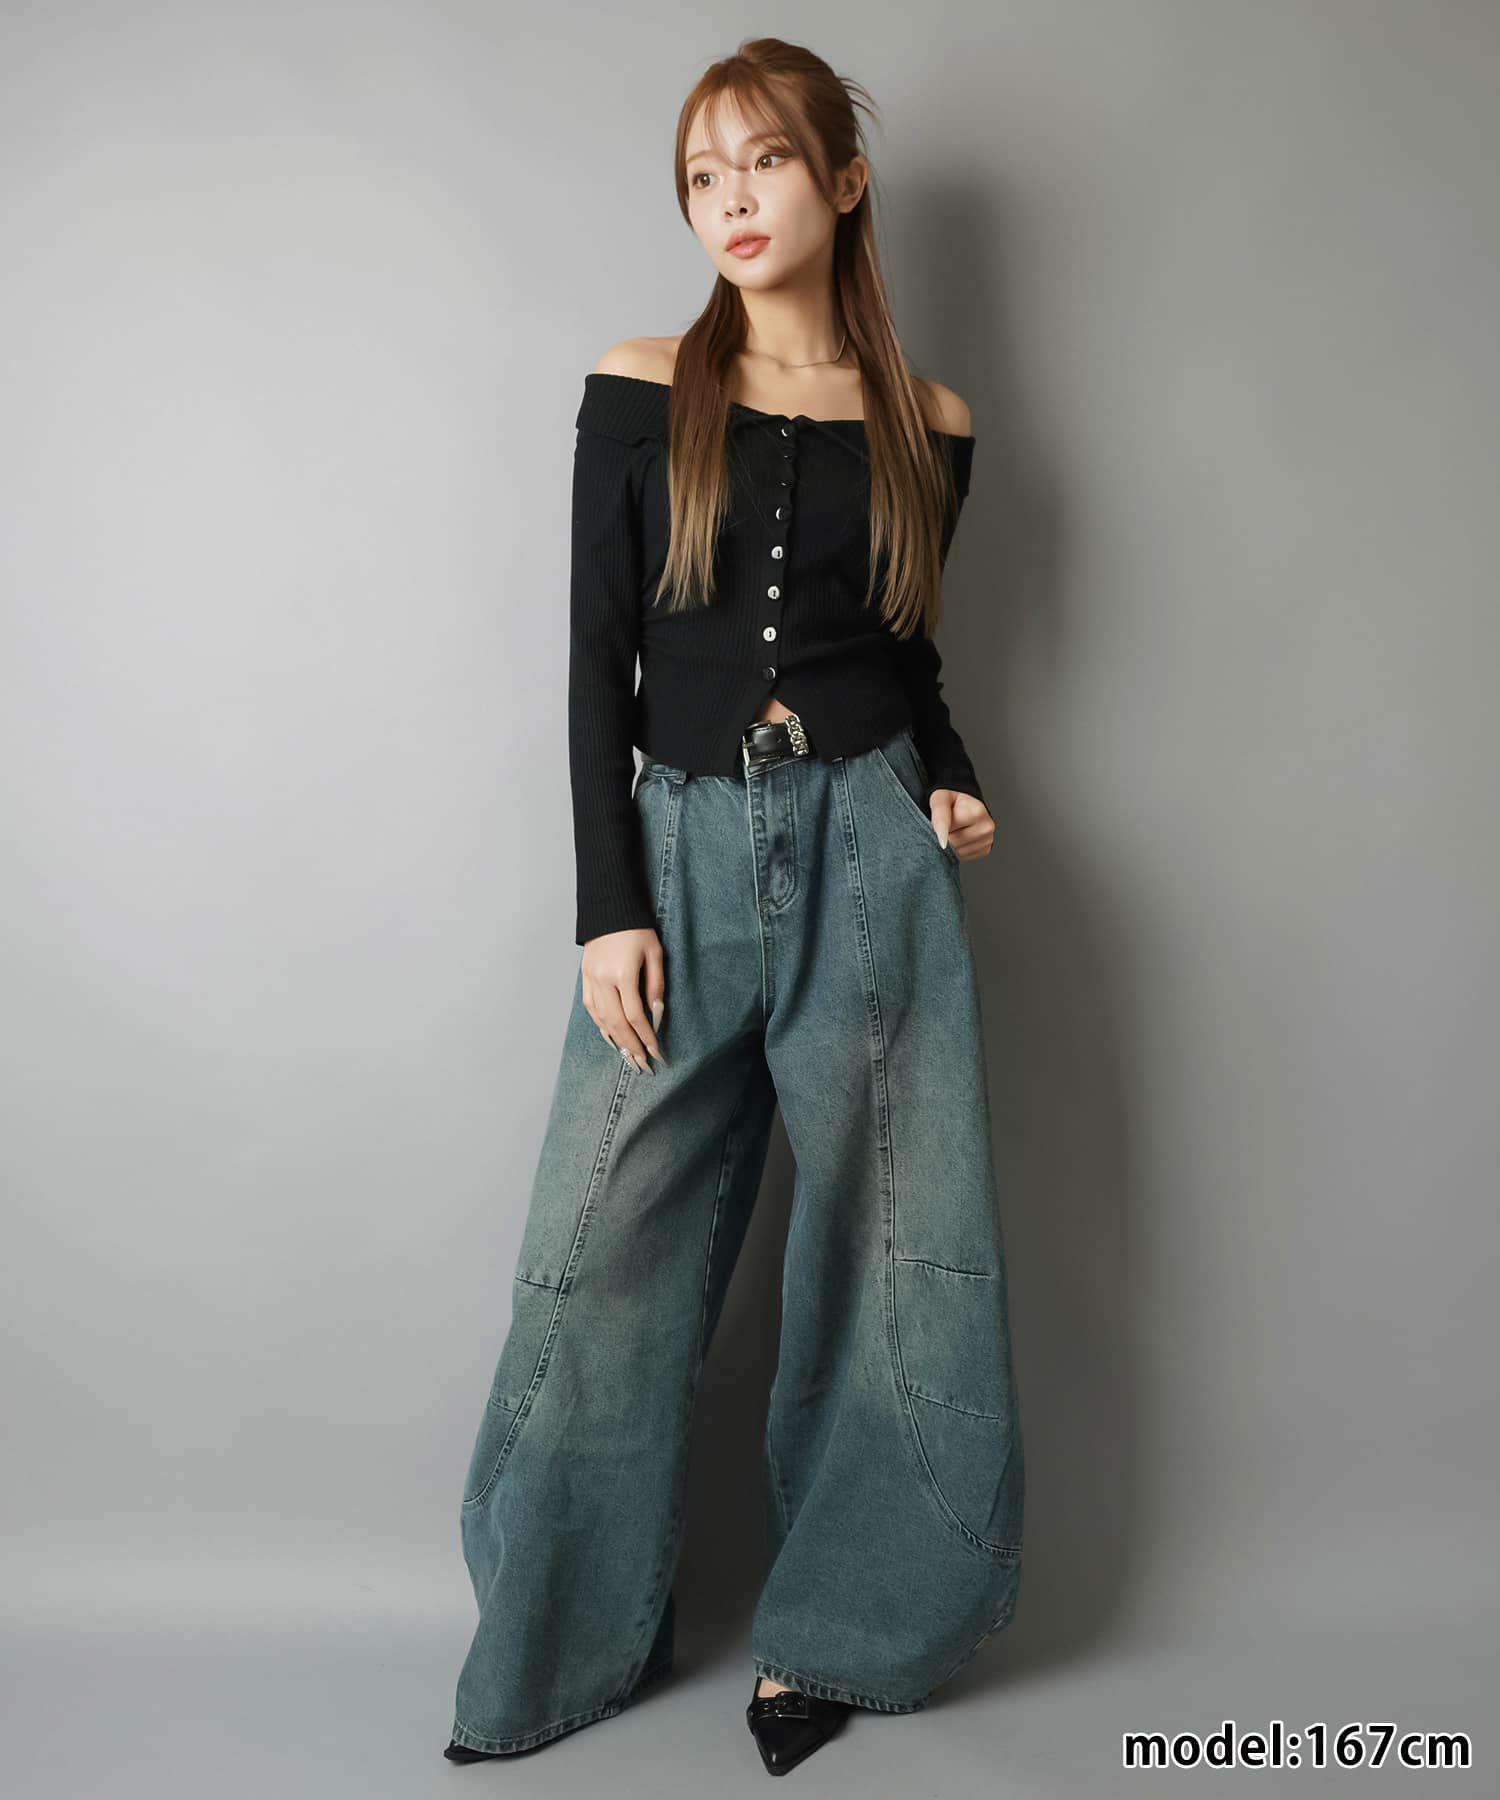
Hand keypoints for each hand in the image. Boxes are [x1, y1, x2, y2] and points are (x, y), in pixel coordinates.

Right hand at [580, 928, 666, 1072]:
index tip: (656, 1052)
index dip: (646, 1037)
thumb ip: (656, 985)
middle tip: (643, 1065)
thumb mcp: (655, 953)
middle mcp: (603, 980)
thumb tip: (656, 1014)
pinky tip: (611, 1038)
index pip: (636, 1015)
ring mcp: (591, 980)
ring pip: (602, 1019)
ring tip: (629, 1057)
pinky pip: (591, 1009)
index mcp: (623, 974)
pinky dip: (601, 1026)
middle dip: (632, 1047)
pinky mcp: (585, 978)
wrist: (609, 909)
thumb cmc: (637, 929)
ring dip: (616, 1041)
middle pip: (617, 1023)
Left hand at [928, 789, 994, 861]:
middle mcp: (986, 827)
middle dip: (943, 837)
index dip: (937, 830)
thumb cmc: (952, 801)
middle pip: (953, 844)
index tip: (935, 830)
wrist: (964, 805)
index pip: (948, 831)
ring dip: (949, 845)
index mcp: (978, 811)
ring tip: (953, 830)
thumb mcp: (940, 800)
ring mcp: (988, 840)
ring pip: (957, 853)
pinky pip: (963, 857)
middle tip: (946, 825)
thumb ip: (939, 817)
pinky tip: (959, 838)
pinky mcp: (985, 850)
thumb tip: (942, 842)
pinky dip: (957, 851)